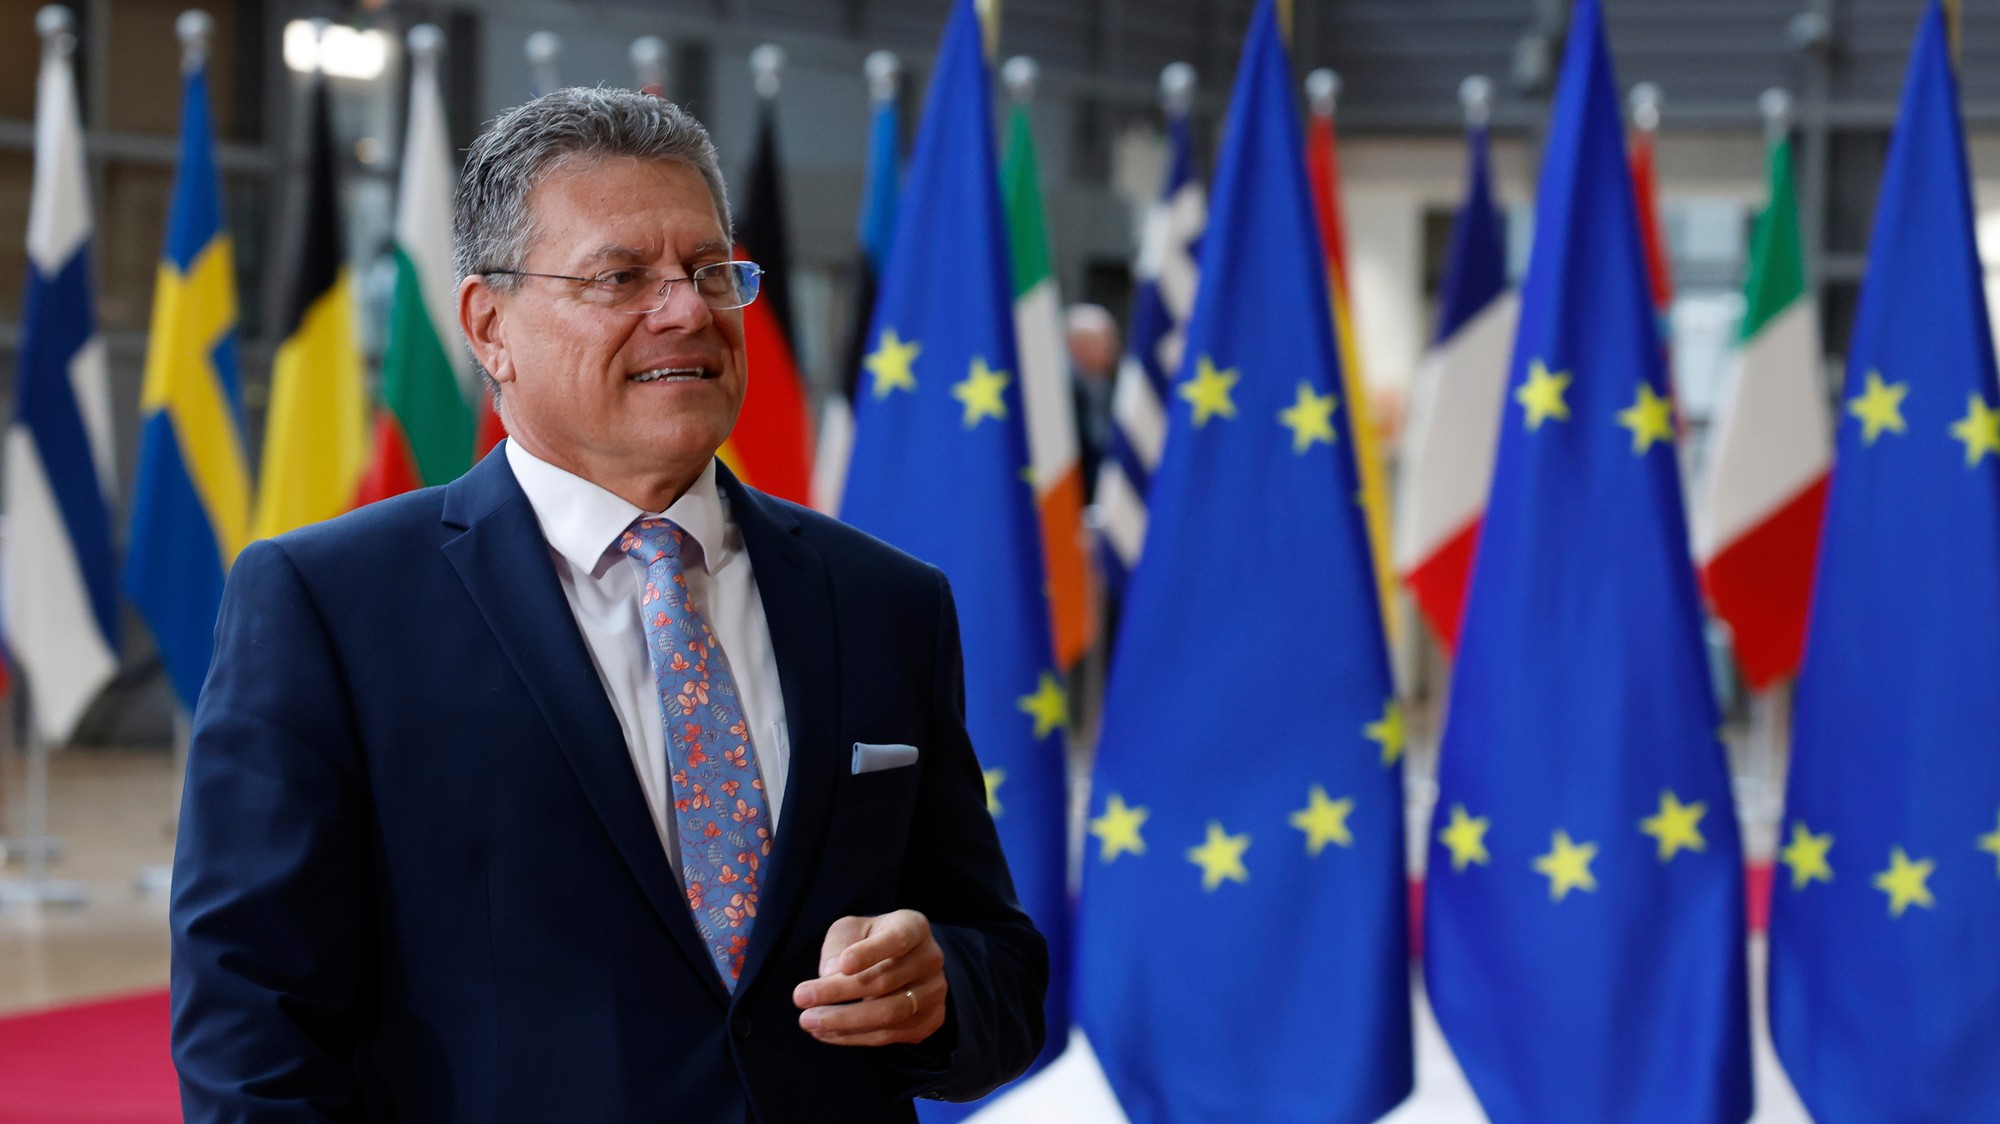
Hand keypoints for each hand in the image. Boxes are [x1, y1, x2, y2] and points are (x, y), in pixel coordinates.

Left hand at [792, 910, 947, 1045]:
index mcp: (914, 927)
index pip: (896, 940)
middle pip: (885, 981)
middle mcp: (931, 959)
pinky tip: (826, 1033)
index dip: (869, 953)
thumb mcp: (852, 928)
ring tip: (808, 1021)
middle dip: (838, 992)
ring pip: (889, 1014)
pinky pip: (890, 1036)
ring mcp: (934, 993)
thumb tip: (830, 974)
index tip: (841, 965)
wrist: (903, 962)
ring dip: (844, 1021)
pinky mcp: (929, 1021)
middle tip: (800, 998)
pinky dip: (854, 1037)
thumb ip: (840, 944)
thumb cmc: (870, 939)